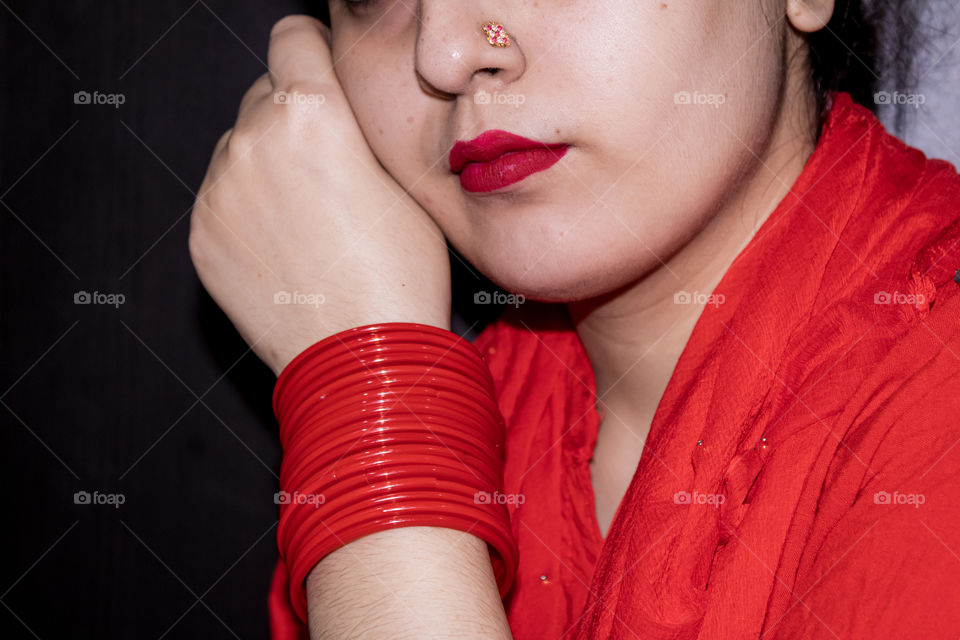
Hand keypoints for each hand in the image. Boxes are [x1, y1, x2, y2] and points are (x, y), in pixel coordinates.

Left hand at [188, 15, 450, 375]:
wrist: (364, 359)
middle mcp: (253, 141)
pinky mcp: (202, 234)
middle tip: (328, 165)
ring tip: (308, 215)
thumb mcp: (403, 181)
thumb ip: (359, 127)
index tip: (323, 73)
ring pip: (240, 146)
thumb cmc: (401, 275)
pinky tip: (286, 244)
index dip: (313, 52)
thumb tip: (338, 103)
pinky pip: (223, 196)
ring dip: (268, 163)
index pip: (291, 38)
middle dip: (294, 116)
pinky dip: (248, 208)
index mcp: (312, 115)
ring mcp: (219, 191)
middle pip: (265, 94)